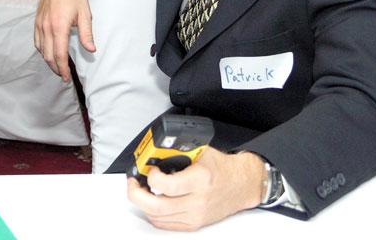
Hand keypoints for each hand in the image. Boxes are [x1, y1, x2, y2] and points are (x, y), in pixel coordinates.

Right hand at [34, 0, 92, 81]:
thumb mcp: (85, 14)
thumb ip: (87, 34)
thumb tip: (91, 50)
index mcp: (59, 26)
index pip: (59, 55)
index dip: (63, 69)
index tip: (68, 77)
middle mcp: (47, 27)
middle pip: (48, 56)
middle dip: (56, 68)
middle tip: (64, 75)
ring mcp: (40, 24)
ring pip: (41, 50)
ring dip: (49, 60)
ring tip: (58, 66)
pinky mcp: (37, 21)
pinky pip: (37, 41)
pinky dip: (43, 50)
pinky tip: (50, 52)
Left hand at [127, 147, 263, 230]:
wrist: (242, 184)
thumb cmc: (222, 167)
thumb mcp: (201, 150)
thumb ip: (179, 151)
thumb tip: (156, 150)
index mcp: (200, 179)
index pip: (167, 186)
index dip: (151, 177)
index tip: (150, 169)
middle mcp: (197, 200)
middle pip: (157, 206)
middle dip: (137, 195)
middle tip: (133, 183)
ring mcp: (195, 215)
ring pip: (158, 217)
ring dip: (143, 204)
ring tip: (140, 190)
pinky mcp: (194, 223)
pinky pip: (166, 224)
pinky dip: (153, 214)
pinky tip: (152, 202)